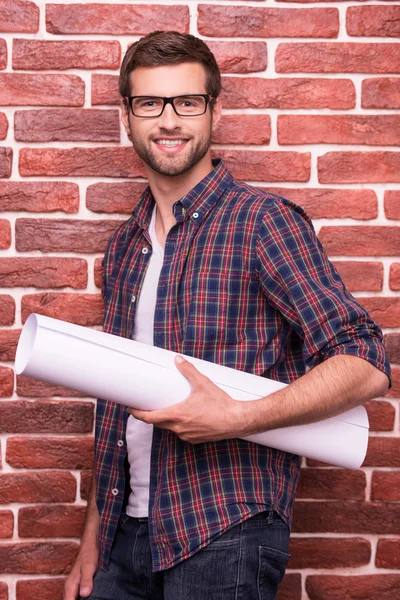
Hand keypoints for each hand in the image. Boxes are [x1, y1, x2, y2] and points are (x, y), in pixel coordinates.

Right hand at [63, 538, 98, 599]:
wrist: (90, 546)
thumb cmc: (89, 556)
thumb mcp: (89, 567)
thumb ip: (86, 580)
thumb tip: (84, 594)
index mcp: (70, 586)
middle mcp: (69, 589)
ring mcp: (72, 588)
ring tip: (91, 599)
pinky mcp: (77, 587)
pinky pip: (76, 598)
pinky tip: (88, 598)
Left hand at [128, 355, 249, 443]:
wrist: (237, 420)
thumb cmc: (220, 403)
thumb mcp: (203, 383)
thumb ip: (188, 370)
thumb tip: (178, 359)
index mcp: (177, 415)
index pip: (149, 418)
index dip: (137, 414)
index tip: (130, 409)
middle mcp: (179, 428)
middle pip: (158, 423)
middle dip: (151, 415)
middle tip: (146, 406)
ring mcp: (187, 435)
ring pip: (170, 428)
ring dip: (167, 420)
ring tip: (168, 409)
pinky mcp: (196, 439)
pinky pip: (182, 432)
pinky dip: (179, 425)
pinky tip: (186, 418)